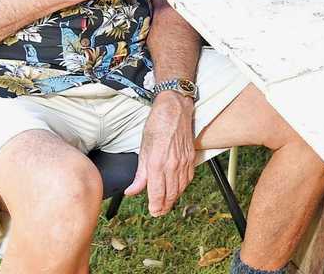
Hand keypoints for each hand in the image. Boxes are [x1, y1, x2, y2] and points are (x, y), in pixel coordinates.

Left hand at [125, 92, 195, 215]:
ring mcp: (184, 162)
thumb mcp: (142, 150)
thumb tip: (132, 190)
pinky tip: (178, 189)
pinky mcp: (191, 157)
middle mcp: (173, 165)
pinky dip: (183, 186)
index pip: (158, 192)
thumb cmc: (156, 127)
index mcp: (157, 164)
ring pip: (181, 187)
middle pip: (171, 193)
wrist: (174, 111)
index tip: (153, 212)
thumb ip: (140, 174)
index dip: (156, 205)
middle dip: (165, 205)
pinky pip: (188, 177)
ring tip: (167, 204)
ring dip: (174, 198)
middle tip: (159, 212)